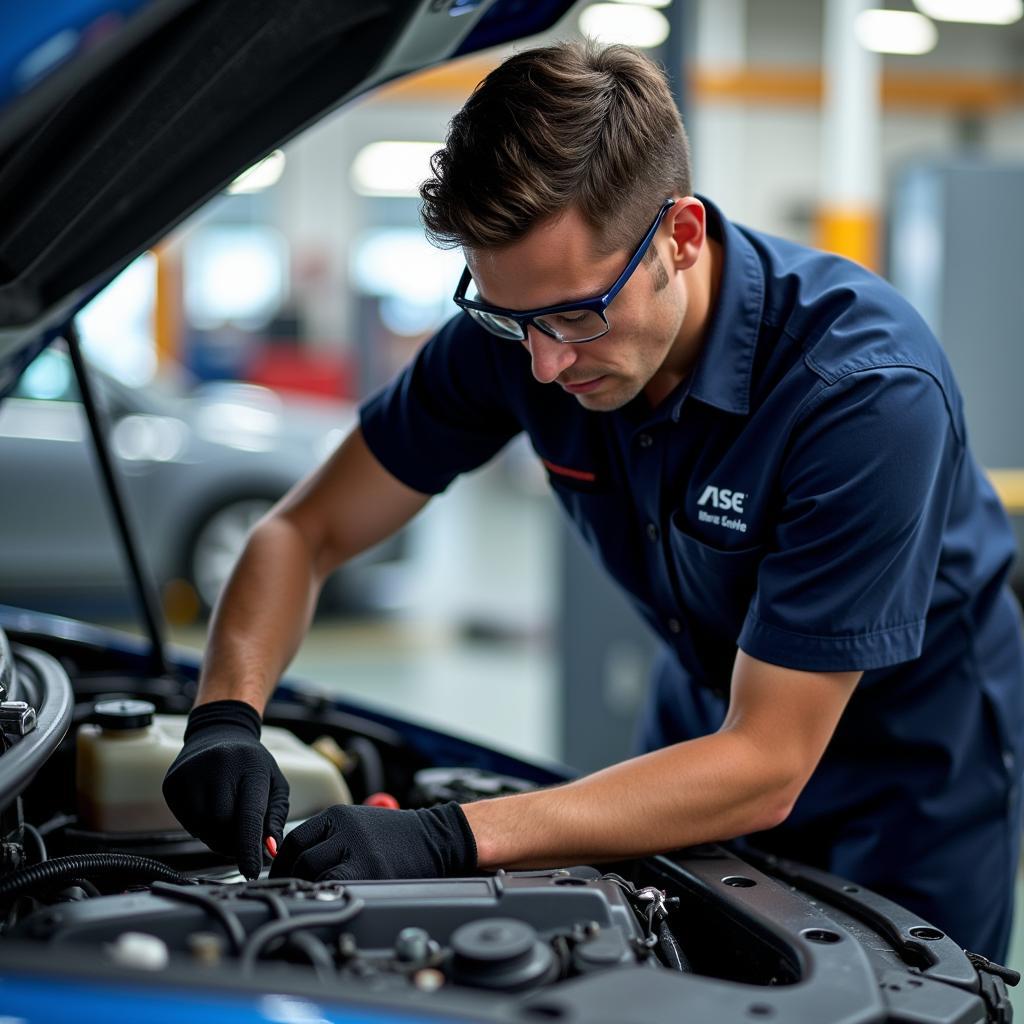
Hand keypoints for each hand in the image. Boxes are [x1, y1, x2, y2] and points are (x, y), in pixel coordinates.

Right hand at [162, 700, 288, 878]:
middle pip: (222, 826)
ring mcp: (191, 774)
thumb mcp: (274, 784)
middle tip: (242, 832)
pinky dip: (200, 826)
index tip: (252, 871)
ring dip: (216, 834)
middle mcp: (218, 767)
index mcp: (250, 767)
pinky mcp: (172, 783)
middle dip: (234, 839)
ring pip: (202, 828)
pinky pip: (186, 822)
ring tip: (226, 815)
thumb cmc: (252, 764)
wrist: (219, 734)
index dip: (249, 848)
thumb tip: (270, 851)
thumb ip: (275, 818)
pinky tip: (209, 808)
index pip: (249, 815)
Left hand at [269, 801, 476, 881]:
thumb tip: (292, 862)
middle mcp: (344, 829)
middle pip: (302, 859)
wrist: (436, 836)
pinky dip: (329, 895)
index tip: (280, 877)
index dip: (282, 862)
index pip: (295, 839)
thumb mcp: (358, 823)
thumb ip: (328, 837)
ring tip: (316, 897)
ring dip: (311, 889)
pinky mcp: (371, 870)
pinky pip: (336, 887)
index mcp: (338, 815)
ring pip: (315, 875)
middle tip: (295, 893)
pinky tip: (334, 898)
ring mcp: (358, 850)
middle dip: (294, 880)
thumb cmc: (397, 835)